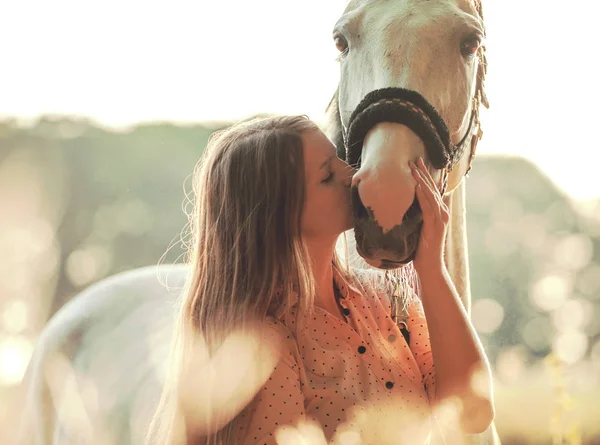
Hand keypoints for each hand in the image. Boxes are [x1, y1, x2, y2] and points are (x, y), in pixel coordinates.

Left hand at [409, 157, 448, 277]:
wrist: (430, 266)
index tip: (416, 164)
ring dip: (421, 180)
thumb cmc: (422, 249)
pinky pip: (428, 207)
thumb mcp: (418, 228)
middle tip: (415, 159)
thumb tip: (406, 206)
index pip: (431, 189)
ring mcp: (440, 218)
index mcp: (438, 211)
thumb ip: (416, 216)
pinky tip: (416, 186)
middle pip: (432, 188)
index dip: (424, 176)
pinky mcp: (435, 225)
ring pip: (430, 194)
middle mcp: (442, 212)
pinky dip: (422, 195)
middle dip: (423, 173)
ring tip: (413, 168)